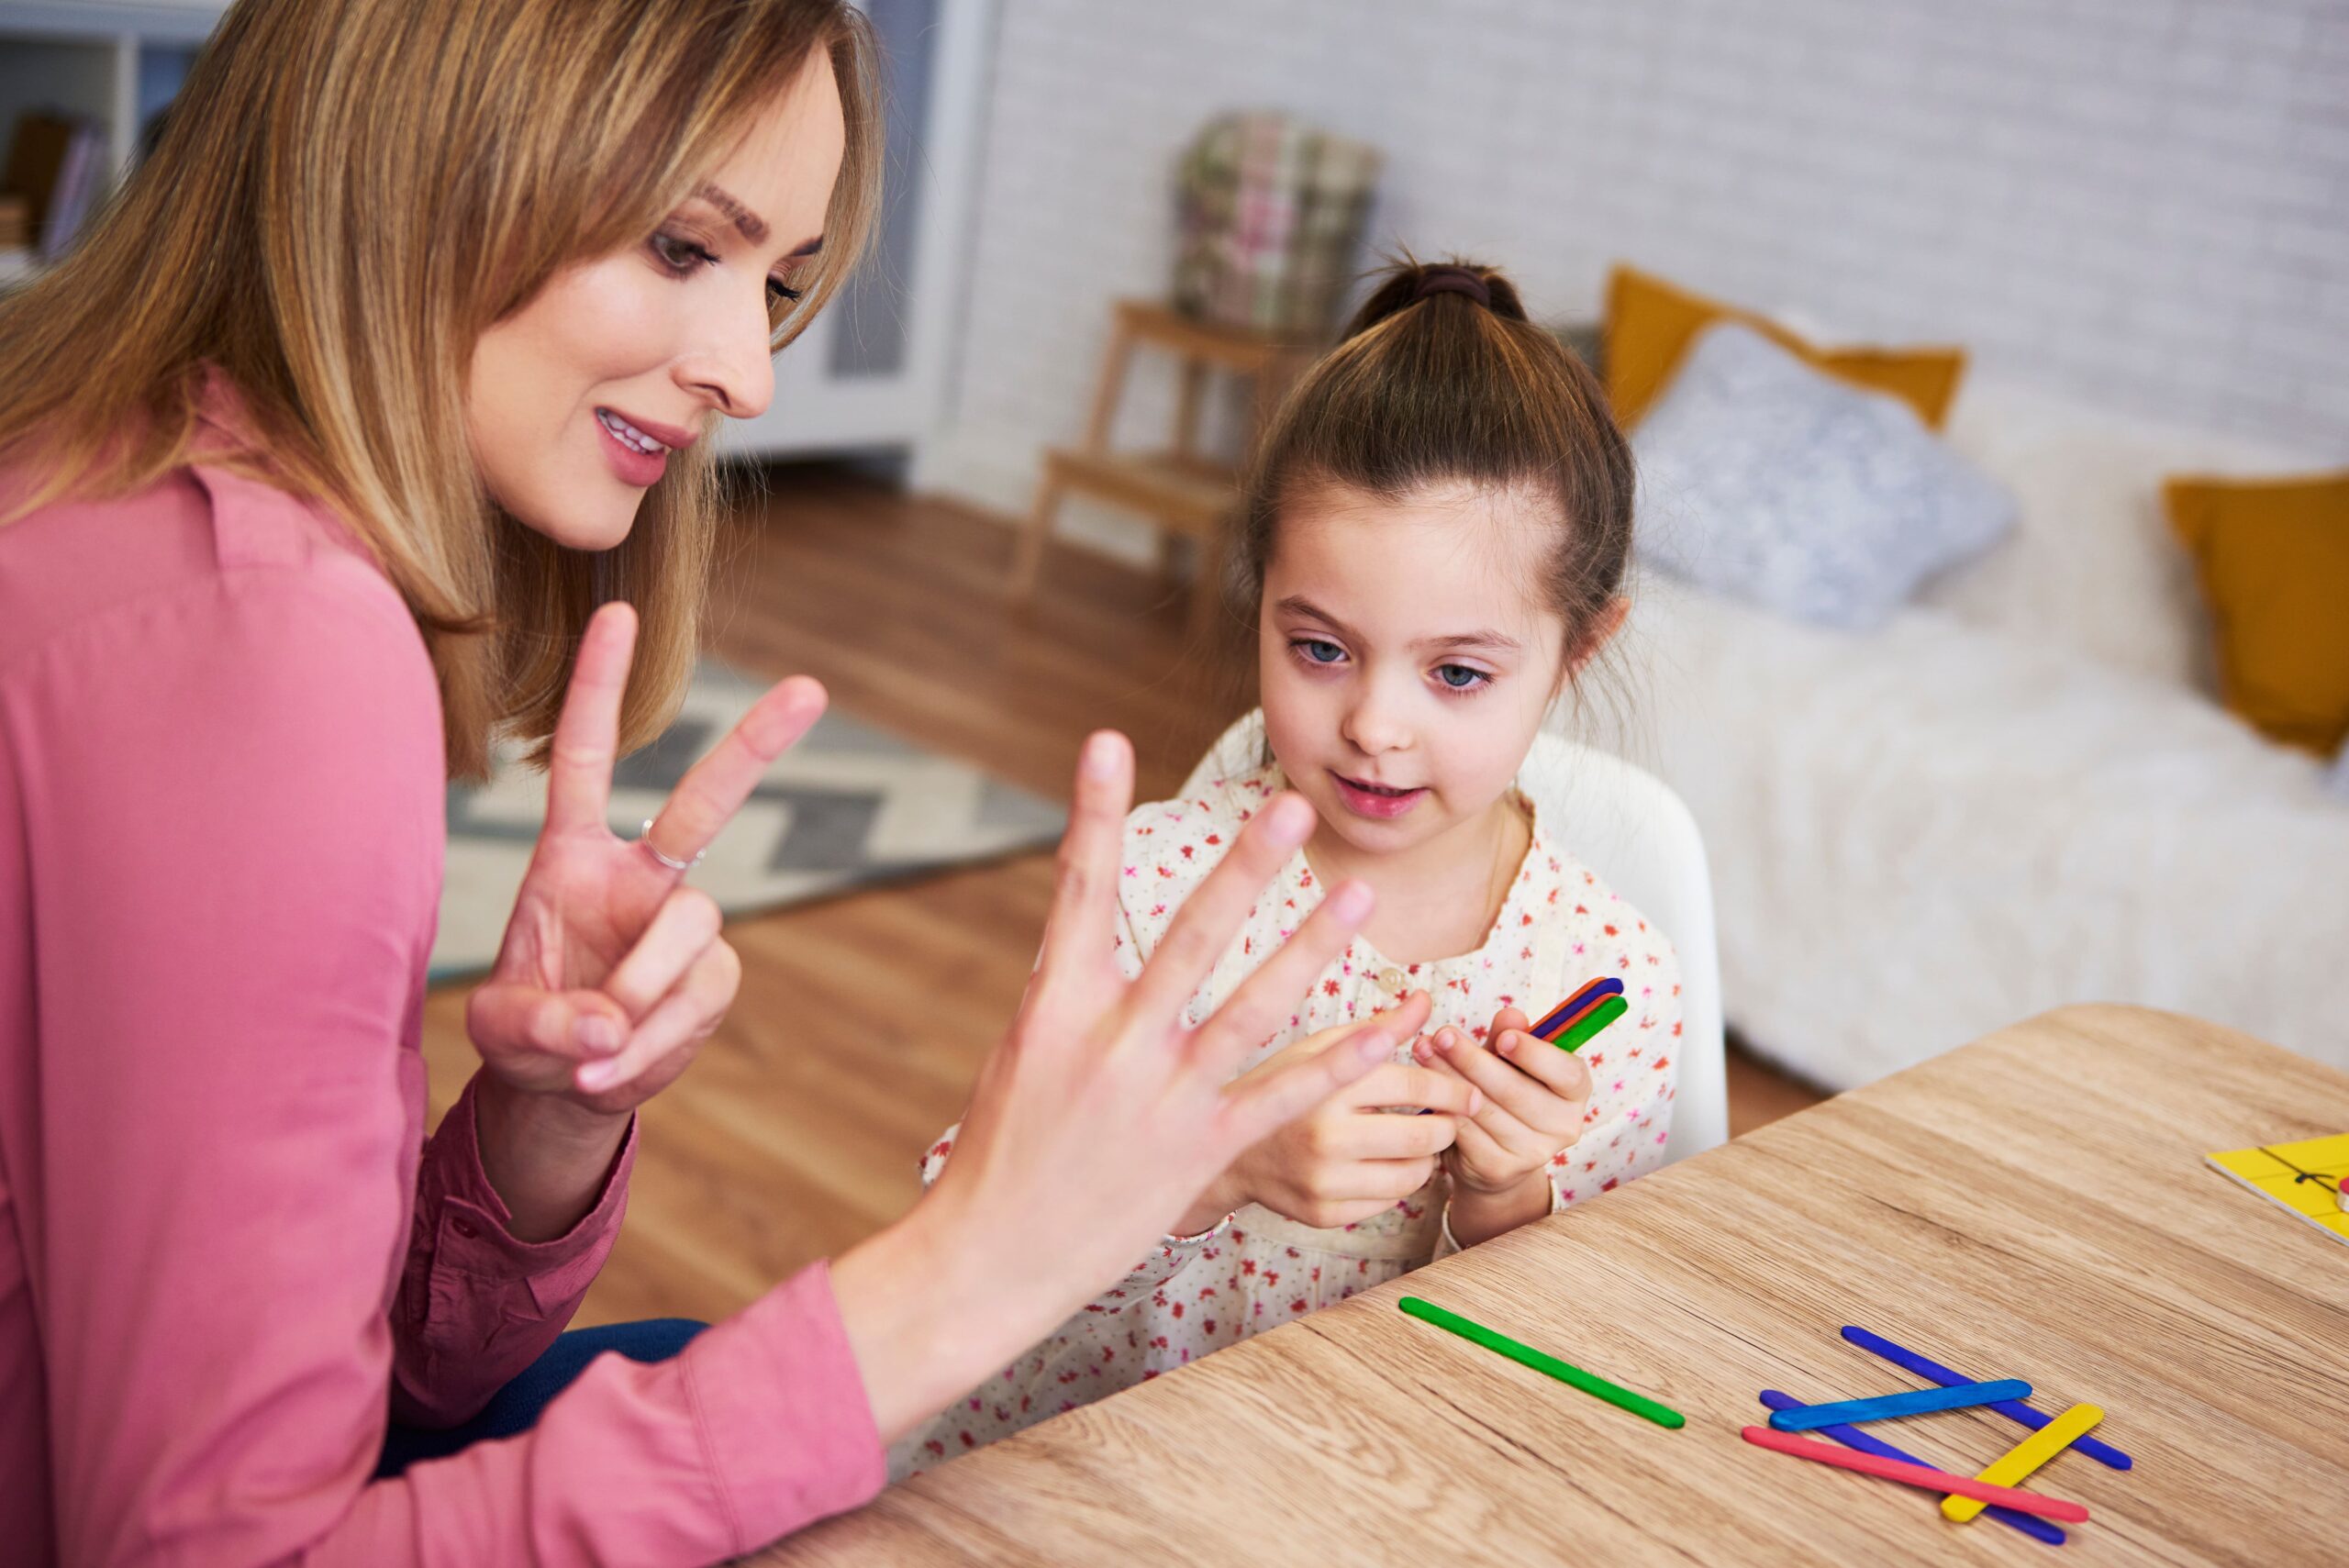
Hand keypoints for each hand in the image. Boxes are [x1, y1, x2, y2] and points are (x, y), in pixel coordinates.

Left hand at [465, 602, 824, 1116]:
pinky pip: (698, 1000)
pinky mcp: (712, 979)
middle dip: (756, 744)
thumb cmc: (526, 1034)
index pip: (585, 758)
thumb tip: (608, 1024)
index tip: (618, 612)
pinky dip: (656, 1043)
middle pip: (705, 802)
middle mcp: (638, 877)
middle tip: (812, 689)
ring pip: (692, 928)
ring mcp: (682, 927)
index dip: (598, 688)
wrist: (566, 1090)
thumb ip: (541, 1022)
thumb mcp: (500, 1030)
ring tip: (595, 1052)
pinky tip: (614, 1069)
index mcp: (571, 857)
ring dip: (642, 990)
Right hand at [830, 730, 1415, 1439]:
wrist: (989, 1256)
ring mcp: (1162, 1097)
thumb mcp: (1023, 1052)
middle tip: (1290, 807)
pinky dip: (1342, 1058)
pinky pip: (1285, 1094)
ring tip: (1359, 900)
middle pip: (1189, 939)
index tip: (1106, 742)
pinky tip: (1388, 1026)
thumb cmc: (1004, 1150)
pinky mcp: (1201, 1148)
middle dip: (1242, 870)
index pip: (1078, 890)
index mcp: (1054, 1005)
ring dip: (1310, 950)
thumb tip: (1084, 927)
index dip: (1093, 814)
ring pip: (1253, 1009)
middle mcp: (1112, 1042)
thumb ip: (1068, 989)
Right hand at [1174, 995, 1475, 1232]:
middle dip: (1446, 1126)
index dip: (1452, 1088)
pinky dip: (1396, 1182)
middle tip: (1445, 1119)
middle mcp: (1325, 1136)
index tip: (1469, 1091)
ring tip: (1415, 1141)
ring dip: (1426, 1158)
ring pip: (1414, 1176)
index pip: (1415, 1087)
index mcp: (1326, 1085)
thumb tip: (1425, 999)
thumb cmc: (1278, 1088)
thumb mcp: (1319, 1046)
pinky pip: (1388, 1202)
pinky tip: (1382, 1164)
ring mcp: (1323, 1180)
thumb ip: (1377, 1028)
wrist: (1225, 1149)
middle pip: (1424, 1136)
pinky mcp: (1323, 1214)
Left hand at [1415, 1004, 1591, 1196]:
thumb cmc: (1506, 1094)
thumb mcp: (1511, 1061)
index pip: (1567, 1073)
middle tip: (1443, 1035)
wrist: (1494, 1157)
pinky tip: (1425, 1088)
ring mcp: (1532, 1153)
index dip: (1536, 1055)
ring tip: (1423, 1050)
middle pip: (1515, 1090)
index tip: (1503, 1038)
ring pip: (1484, 1109)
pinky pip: (1465, 1131)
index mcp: (1574, 1093)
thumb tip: (1511, 1015)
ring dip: (1448, 1077)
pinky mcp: (1498, 1168)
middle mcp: (1563, 1126)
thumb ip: (1510, 1037)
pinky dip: (1443, 1107)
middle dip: (1473, 1059)